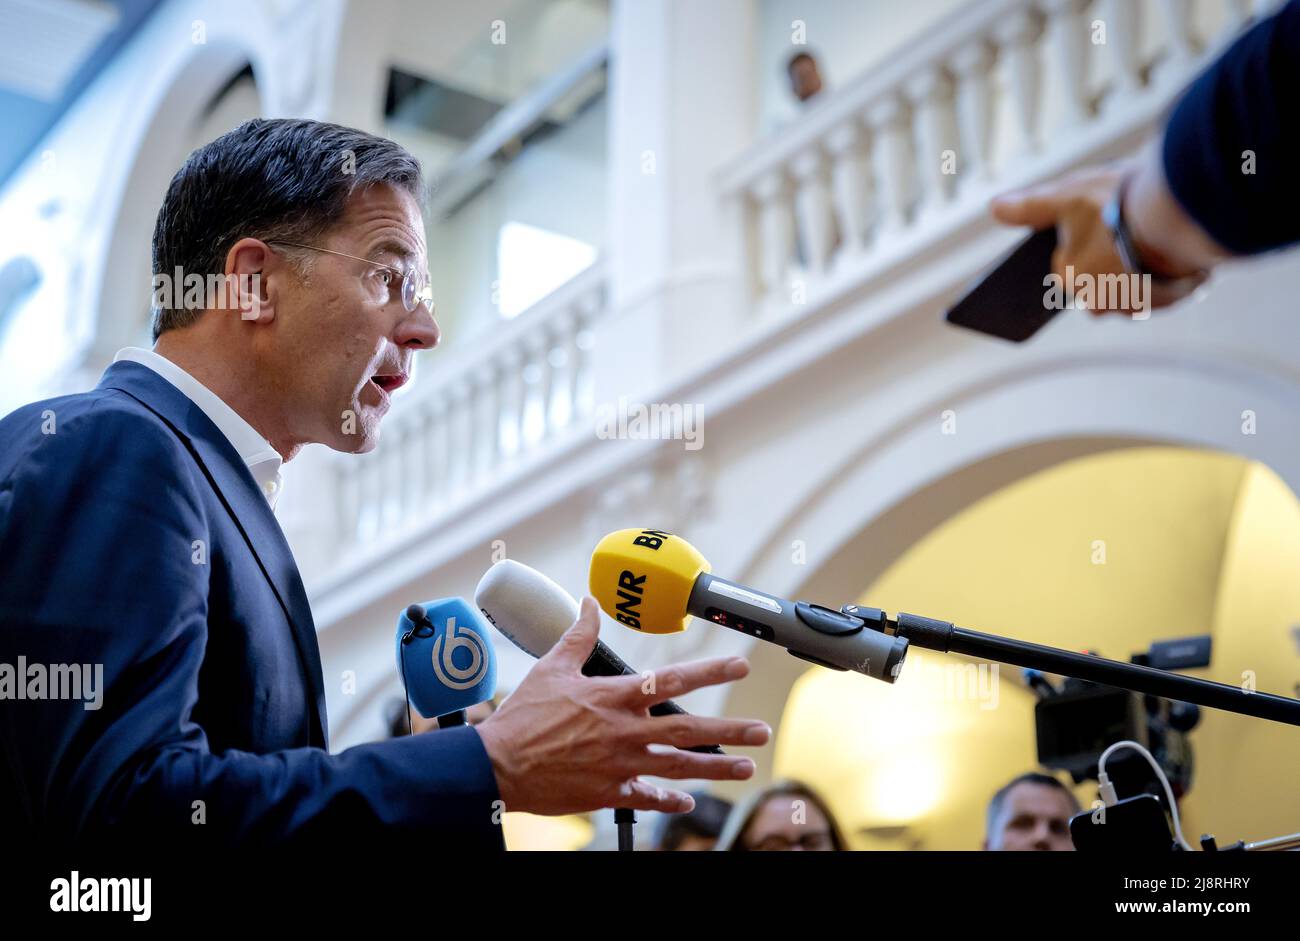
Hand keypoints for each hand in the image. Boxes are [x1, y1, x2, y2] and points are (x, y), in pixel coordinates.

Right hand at [475, 596, 769, 815]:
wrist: (497, 765)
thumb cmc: (522, 716)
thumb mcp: (551, 667)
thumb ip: (578, 635)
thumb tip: (589, 603)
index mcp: (614, 697)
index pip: (673, 679)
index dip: (710, 670)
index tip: (740, 664)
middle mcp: (624, 731)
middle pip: (690, 730)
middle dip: (731, 730)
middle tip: (761, 731)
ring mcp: (619, 765)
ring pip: (679, 767)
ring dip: (716, 769)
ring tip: (745, 767)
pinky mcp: (607, 793)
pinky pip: (647, 798)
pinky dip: (670, 800)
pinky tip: (688, 802)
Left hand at [991, 161, 1204, 314]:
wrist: (1178, 212)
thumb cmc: (1115, 203)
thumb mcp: (1065, 196)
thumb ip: (1031, 207)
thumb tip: (995, 208)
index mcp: (1068, 282)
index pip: (1066, 269)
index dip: (1080, 245)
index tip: (1095, 228)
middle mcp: (1099, 303)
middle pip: (1099, 283)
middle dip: (1109, 260)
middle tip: (1123, 225)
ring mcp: (1138, 304)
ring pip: (1134, 287)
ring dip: (1140, 269)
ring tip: (1150, 234)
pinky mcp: (1174, 299)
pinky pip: (1167, 287)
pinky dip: (1169, 271)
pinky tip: (1173, 247)